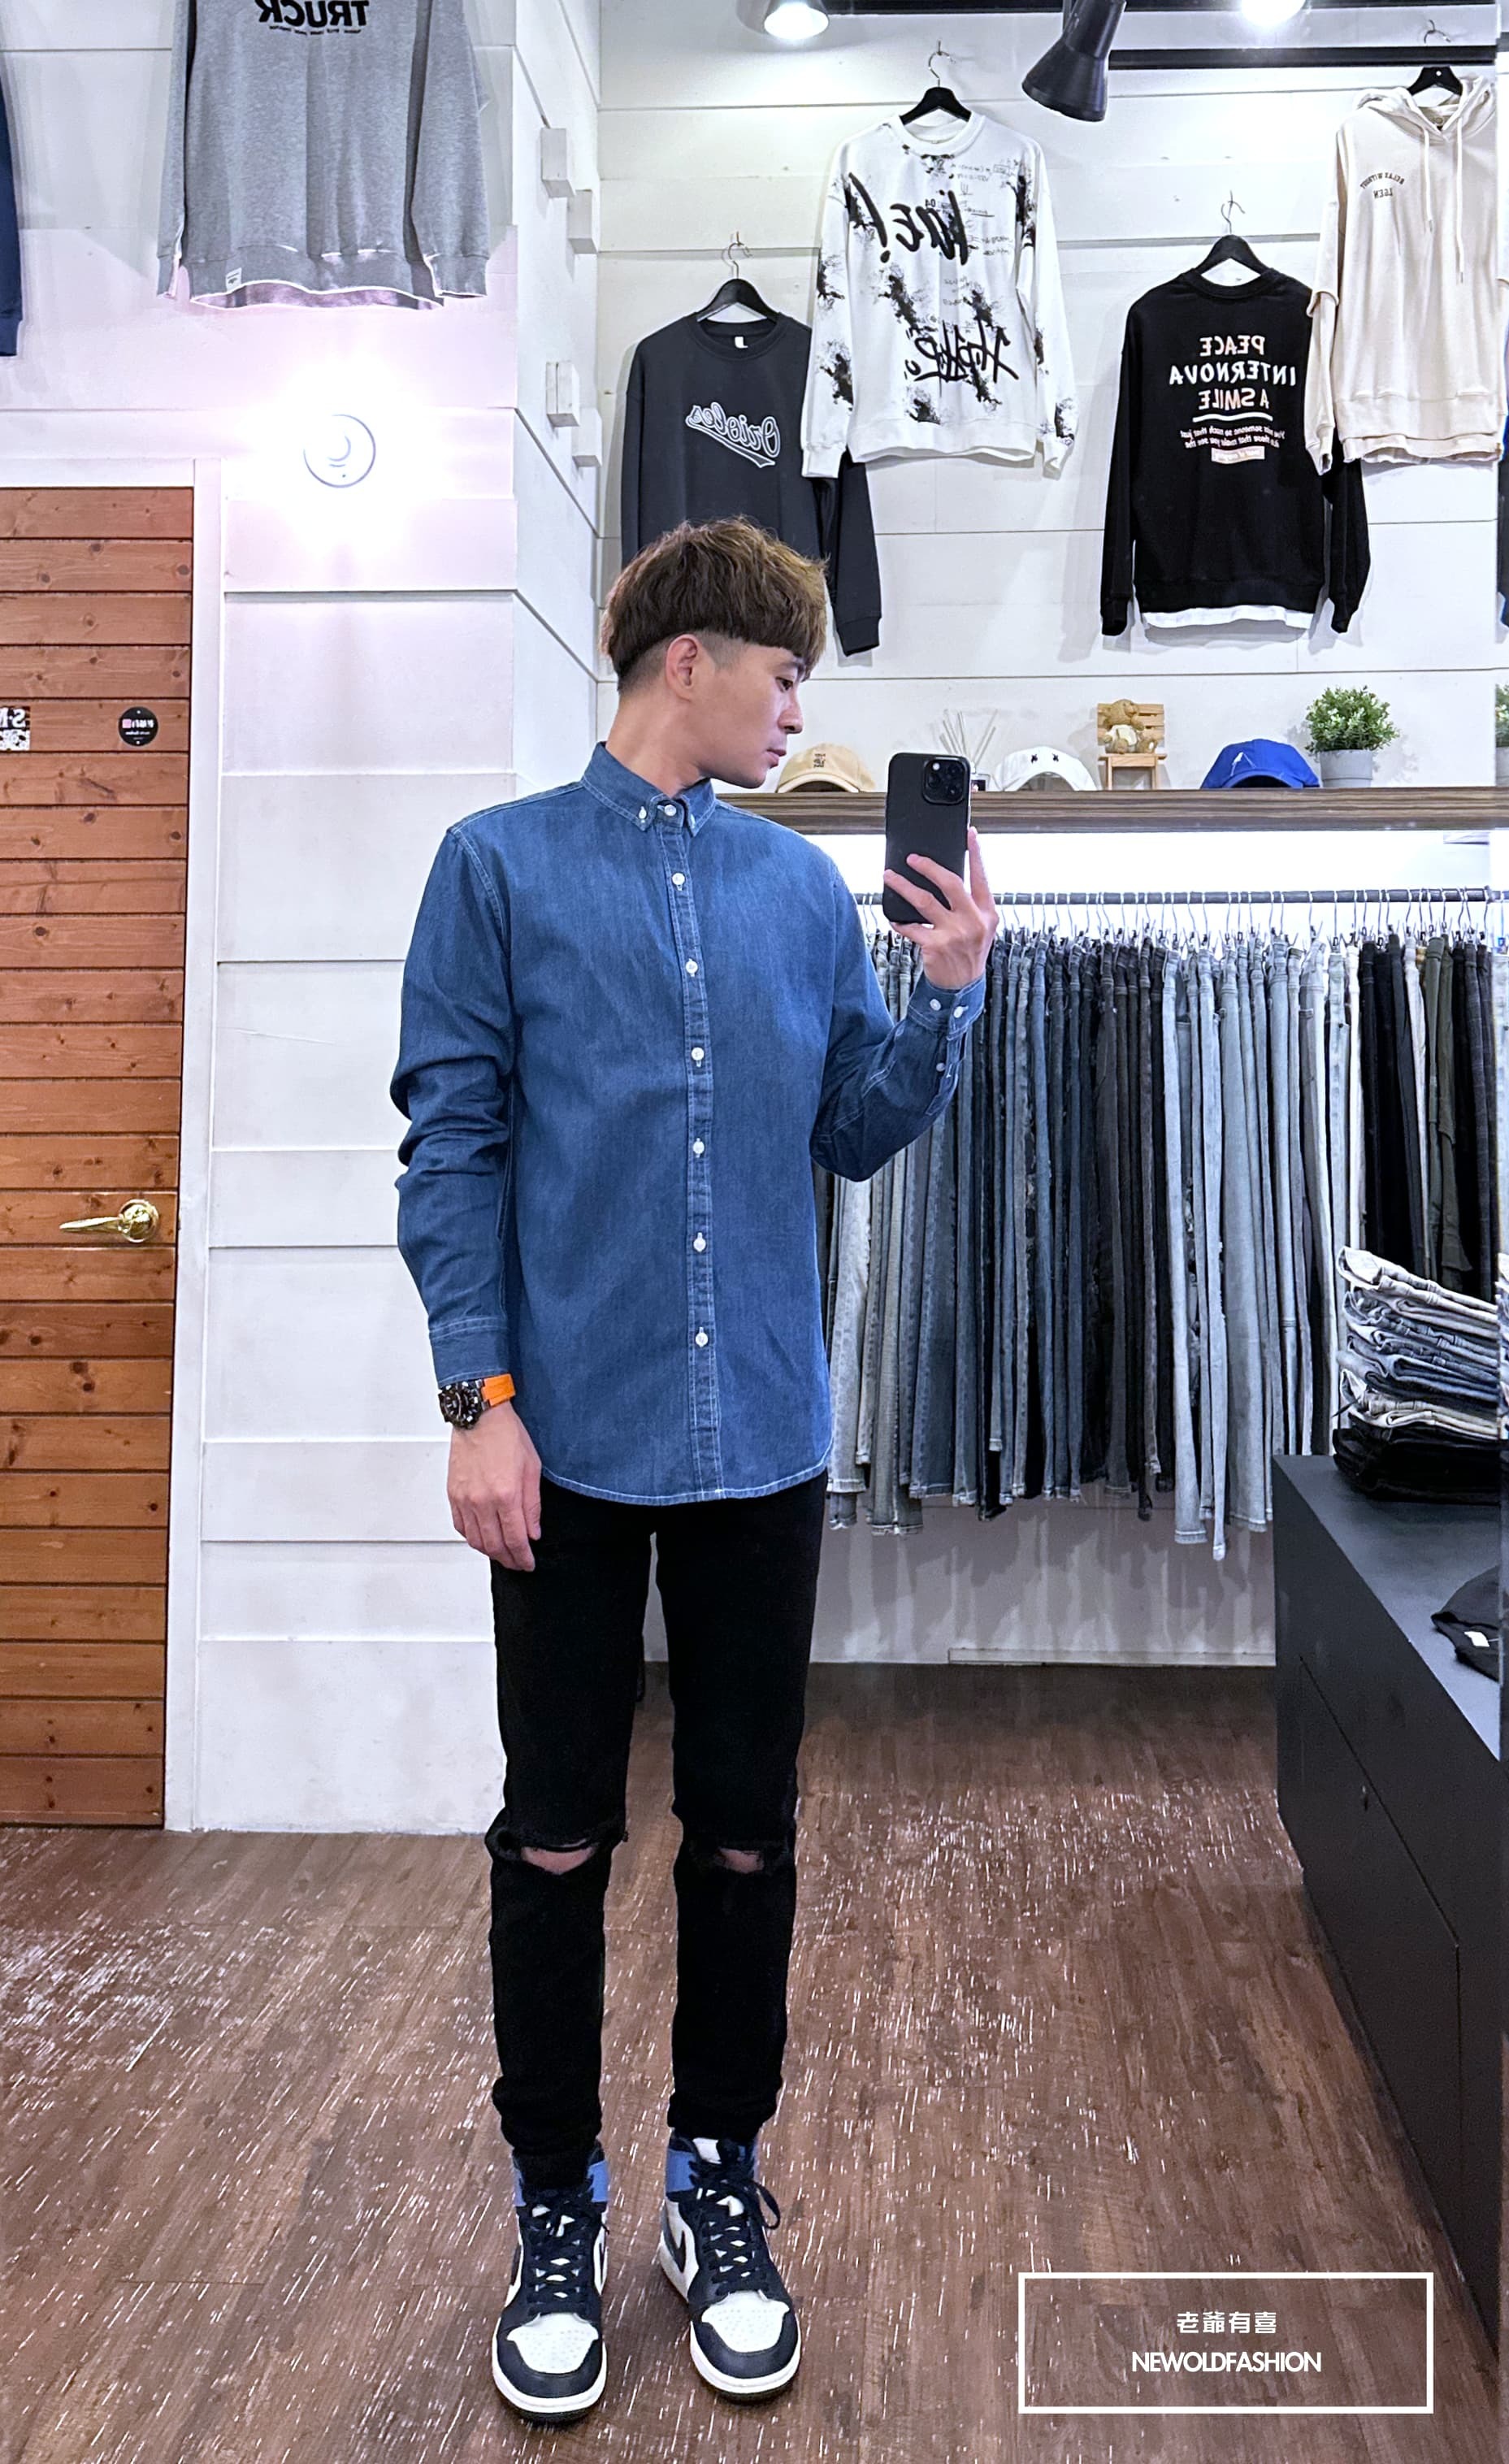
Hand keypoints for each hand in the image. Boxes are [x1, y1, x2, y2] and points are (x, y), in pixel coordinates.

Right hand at [448, 1399, 542, 1570]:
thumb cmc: (507, 1436)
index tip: (528, 1563)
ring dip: (490, 1552)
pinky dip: (472, 1538)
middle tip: (518, 1562)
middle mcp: (483, 1501)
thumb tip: (533, 1532)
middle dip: (509, 1559)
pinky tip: (482, 1537)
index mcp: (506, 1495)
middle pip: (495, 1546)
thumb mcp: (532, 1469)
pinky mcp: (453, 1495)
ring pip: (476, 1540)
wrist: (480, 1417)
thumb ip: (533, 1506)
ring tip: (502, 1553)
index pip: (515, 1540)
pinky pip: (461, 1527)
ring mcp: (465, 1500)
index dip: (523, 1557)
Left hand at [882, 824, 998, 990]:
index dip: (976, 853)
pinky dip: (900, 921)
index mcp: (987, 913)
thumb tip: (945, 879)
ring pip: (924, 900)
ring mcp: (954, 934)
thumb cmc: (968, 954)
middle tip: (912, 858)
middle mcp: (973, 921)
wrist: (962, 988)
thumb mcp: (980, 928)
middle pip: (950, 883)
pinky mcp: (935, 946)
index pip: (981, 876)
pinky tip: (894, 917)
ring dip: (903, 886)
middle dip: (928, 866)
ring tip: (890, 877)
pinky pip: (911, 927)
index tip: (969, 833)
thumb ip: (970, 906)